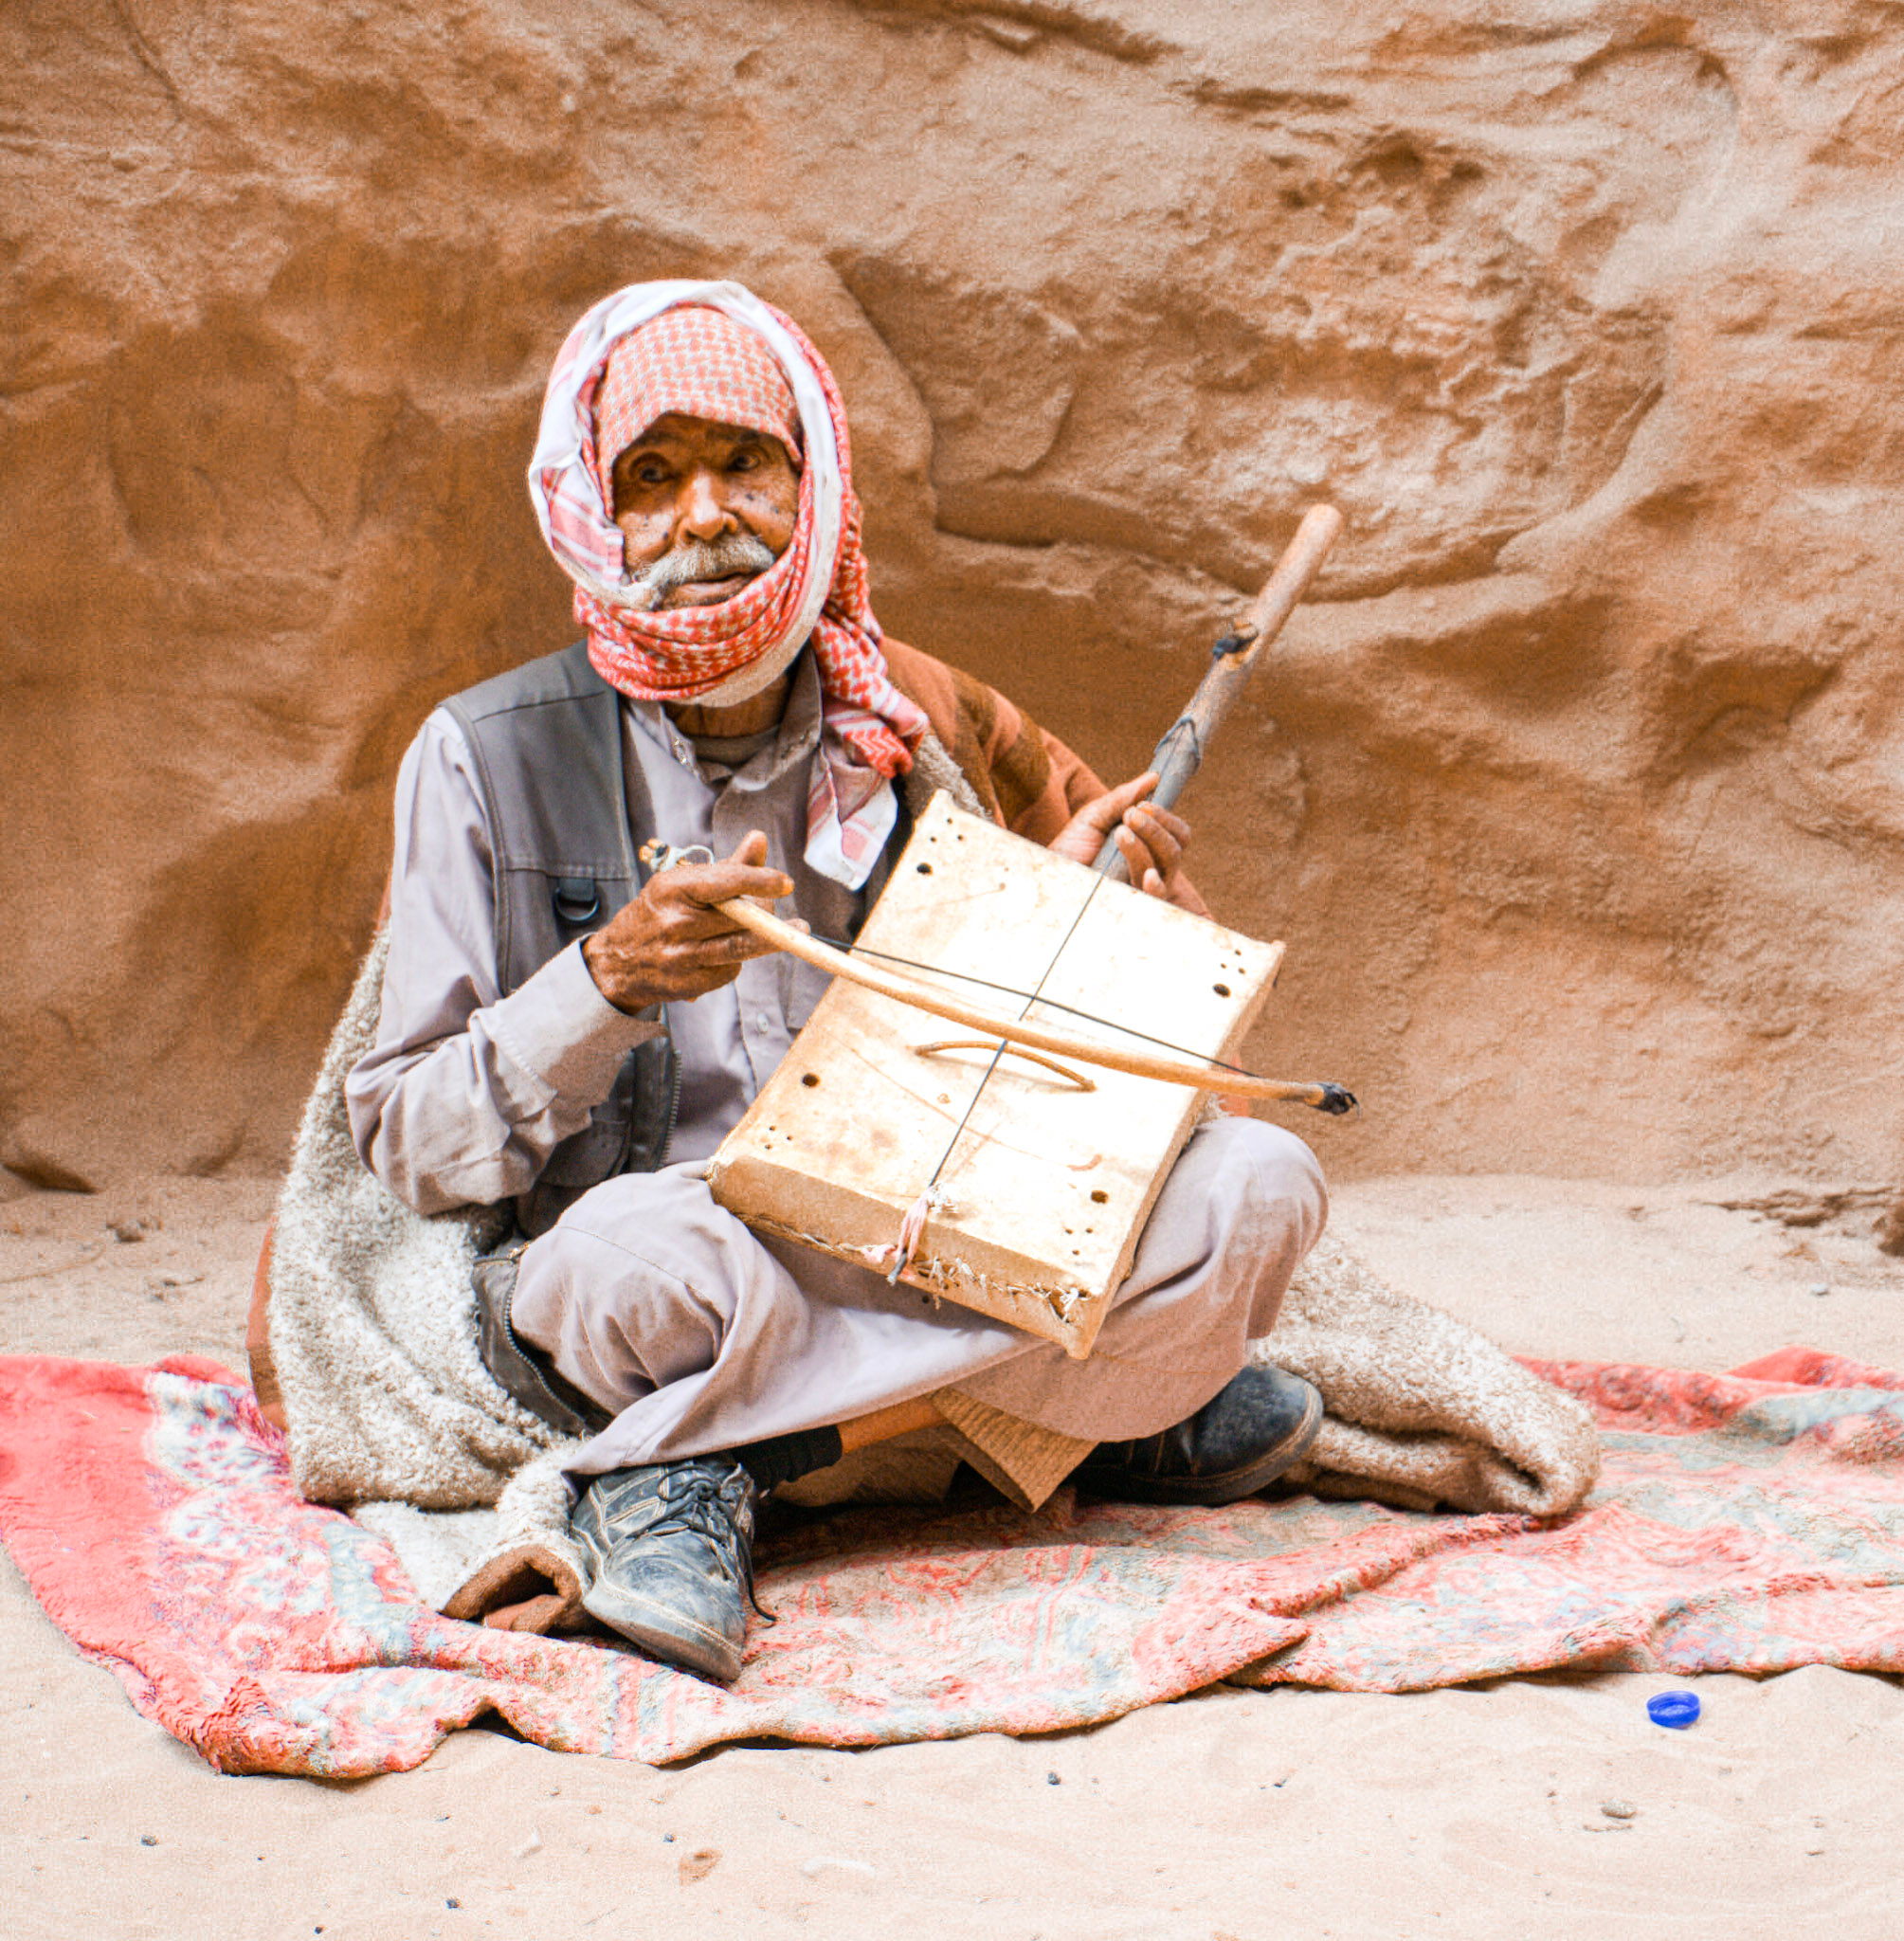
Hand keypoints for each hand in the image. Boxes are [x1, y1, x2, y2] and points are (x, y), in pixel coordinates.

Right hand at [582, 831, 790, 1012]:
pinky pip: (730, 970)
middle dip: (765, 911)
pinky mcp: (688, 984)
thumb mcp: (683, 883)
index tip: (786, 883)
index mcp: (671, 889)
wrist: (618, 962)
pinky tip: (733, 952)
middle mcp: (674, 923)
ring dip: (771, 939)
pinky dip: (739, 960)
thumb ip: (728, 866)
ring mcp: (680, 956)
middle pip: (738, 917)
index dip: (758, 881)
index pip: (723, 882)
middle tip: (777, 909)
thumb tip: (759, 839)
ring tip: (797, 931)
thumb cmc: (660, 913)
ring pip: (740, 947)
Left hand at [1047, 772, 1189, 901]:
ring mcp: (1144, 884)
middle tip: (1130, 816)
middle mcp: (1152, 864)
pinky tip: (1147, 875)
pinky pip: (1158, 896)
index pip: (1178, 832)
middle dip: (1156, 828)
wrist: (1050, 872)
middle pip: (1176, 847)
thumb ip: (1123, 798)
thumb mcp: (1095, 816)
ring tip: (1119, 835)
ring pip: (1167, 865)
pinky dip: (1156, 884)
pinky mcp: (1134, 900)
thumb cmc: (1072, 845)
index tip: (1144, 805)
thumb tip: (1153, 777)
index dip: (1167, 817)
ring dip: (1145, 846)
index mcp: (1148, 843)